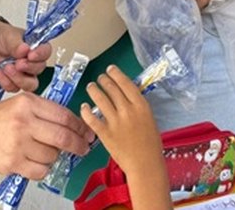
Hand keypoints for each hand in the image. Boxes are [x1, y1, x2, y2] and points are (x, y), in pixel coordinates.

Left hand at [0, 21, 49, 92]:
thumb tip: (25, 49)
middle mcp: (31, 61)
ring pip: (30, 84)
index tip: (31, 55)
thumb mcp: (7, 36)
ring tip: (6, 68)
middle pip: (39, 69)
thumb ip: (16, 44)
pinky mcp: (12, 81)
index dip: (40, 55)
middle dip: (28, 68)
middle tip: (17, 63)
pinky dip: (5, 82)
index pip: (45, 52)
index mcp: (35, 47)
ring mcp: (23, 73)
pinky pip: (14, 88)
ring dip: (18, 79)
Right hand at [0, 92, 92, 178]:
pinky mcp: (12, 163)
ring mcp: (17, 144)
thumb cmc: (0, 117)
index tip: (87, 133)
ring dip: (55, 155)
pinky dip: (44, 168)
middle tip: (83, 148)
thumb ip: (48, 111)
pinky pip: (40, 171)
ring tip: (45, 150)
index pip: (64, 116)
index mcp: (28, 104)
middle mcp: (23, 123)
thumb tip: (77, 126)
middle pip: (62, 137)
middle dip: (78, 144)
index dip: (80, 127)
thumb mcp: (24, 103)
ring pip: (52, 155)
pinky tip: (37, 160)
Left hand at [81, 66, 169, 208]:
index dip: (116, 74)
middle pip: (112, 88)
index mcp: (141, 105)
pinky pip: (92, 118)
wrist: (145, 164)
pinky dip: (86, 110)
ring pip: (100, 99)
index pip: (126, 83)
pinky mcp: (105, 133)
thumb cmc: (151, 143)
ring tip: (91, 87)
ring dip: (93, 90)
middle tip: (99, 78)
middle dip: (103, 80)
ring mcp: (115, 122)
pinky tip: (83, 107)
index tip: (110, 69)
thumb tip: (125, 95)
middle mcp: (128, 110)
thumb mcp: (149, 118)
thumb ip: (137, 106)